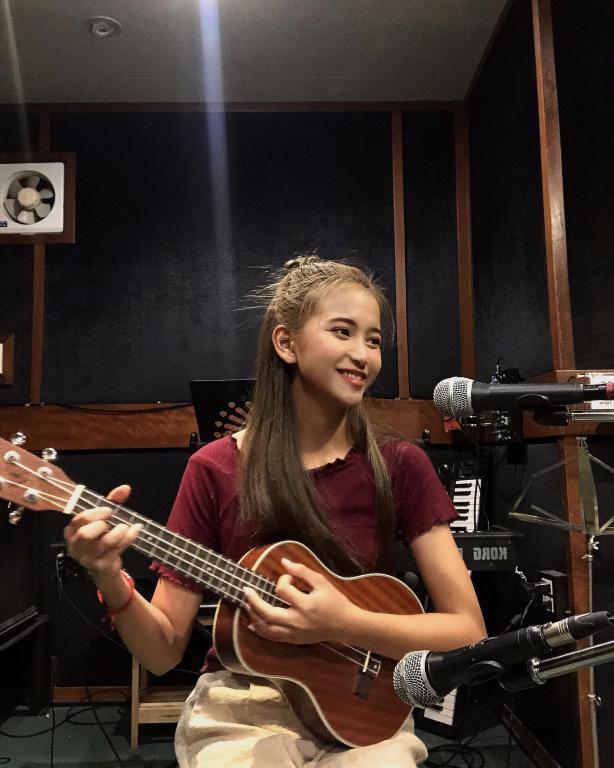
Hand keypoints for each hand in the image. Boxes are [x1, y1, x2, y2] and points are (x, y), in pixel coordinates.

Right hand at [64, 485, 140, 582]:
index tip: (109, 510)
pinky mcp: (100, 566)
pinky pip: (115, 551)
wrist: (105, 567)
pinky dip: (128, 539)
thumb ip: (112, 502)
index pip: (79, 520)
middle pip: (85, 534)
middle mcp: (76, 546)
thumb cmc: (101, 537)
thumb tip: (125, 488)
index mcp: (72, 532)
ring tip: (126, 526)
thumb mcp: (104, 518)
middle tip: (111, 522)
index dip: (95, 513)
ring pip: (103, 544)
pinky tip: (135, 531)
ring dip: (118, 533)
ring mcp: (87, 558)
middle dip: (101, 525)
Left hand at [242, 558, 357, 644]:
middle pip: (268, 614)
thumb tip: (283, 562)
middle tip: (245, 590)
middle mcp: (297, 621)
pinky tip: (252, 623)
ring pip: (267, 629)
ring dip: (253, 616)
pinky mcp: (294, 640)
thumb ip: (302, 571)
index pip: (283, 590)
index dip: (283, 579)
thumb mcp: (322, 582)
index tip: (289, 577)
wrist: (345, 625)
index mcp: (305, 605)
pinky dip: (260, 630)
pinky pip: (272, 638)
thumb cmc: (334, 601)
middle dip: (254, 601)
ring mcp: (294, 633)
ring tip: (246, 604)